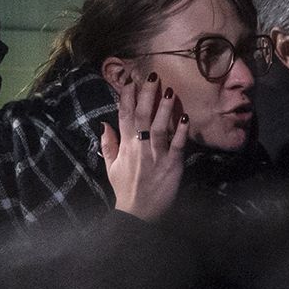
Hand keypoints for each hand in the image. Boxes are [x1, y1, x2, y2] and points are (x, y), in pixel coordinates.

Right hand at [100, 72, 186, 220]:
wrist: (138, 213)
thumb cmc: (125, 188)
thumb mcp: (110, 167)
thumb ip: (108, 144)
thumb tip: (103, 122)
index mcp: (125, 146)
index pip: (123, 116)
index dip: (126, 97)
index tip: (130, 80)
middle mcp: (139, 147)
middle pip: (142, 116)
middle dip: (147, 95)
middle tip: (153, 76)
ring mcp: (156, 155)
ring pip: (160, 127)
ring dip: (164, 108)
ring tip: (170, 90)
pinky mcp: (173, 164)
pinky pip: (177, 145)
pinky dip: (181, 131)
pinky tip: (185, 117)